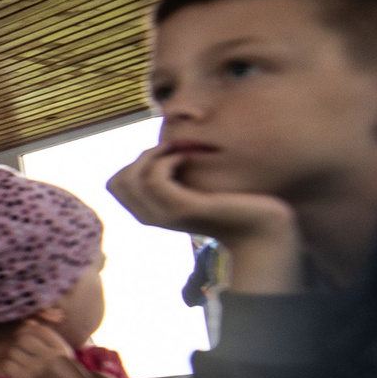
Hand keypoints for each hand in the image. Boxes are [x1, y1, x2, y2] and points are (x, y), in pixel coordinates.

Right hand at [108, 146, 299, 293]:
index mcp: (150, 212)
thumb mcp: (197, 188)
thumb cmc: (234, 204)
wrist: (261, 226)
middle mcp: (151, 217)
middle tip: (173, 150)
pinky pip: (153, 178)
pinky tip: (187, 156)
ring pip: (130, 178)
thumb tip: (161, 150)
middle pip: (115, 181)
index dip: (134, 162)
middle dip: (140, 157)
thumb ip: (176, 178)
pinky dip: (166, 159)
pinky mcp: (182, 208)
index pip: (114, 184)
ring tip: (180, 151)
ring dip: (153, 155)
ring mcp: (164, 214)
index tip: (165, 155)